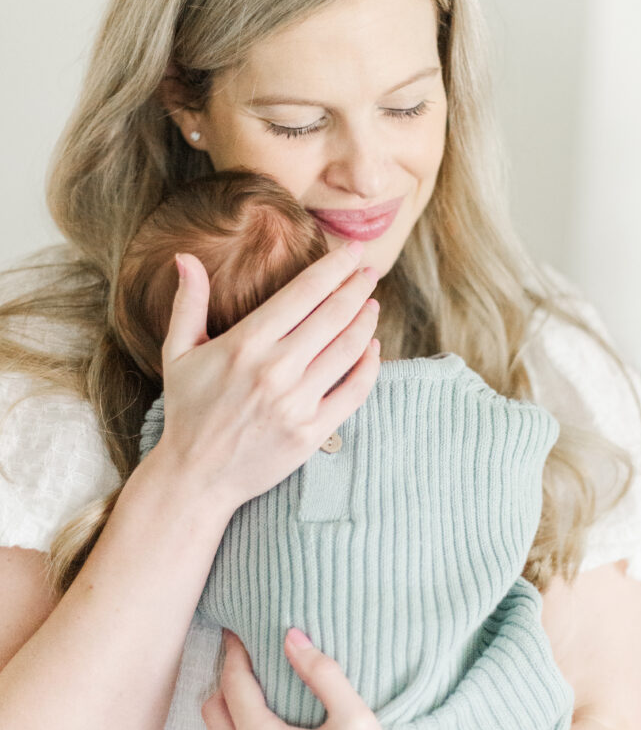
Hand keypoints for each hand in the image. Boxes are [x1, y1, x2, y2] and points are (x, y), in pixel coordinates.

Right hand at [155, 241, 380, 514]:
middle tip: (370, 272)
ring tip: (372, 304)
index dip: (334, 267)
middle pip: (333, 315)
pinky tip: (373, 349)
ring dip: (366, 321)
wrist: (196, 477)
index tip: (352, 251)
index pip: (304, 292)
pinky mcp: (313, 432)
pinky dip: (370, 366)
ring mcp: (297, 403)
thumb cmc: (187, 411)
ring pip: (349, 349)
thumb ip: (188, 303)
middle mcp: (276, 369)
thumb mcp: (178, 353)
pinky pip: (355, 392)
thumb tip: (186, 257)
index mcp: (246, 344)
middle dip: (358, 287)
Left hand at [201, 629, 421, 729]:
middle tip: (246, 659)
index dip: (234, 652)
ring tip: (257, 693)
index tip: (238, 631)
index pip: (233, 684)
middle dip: (225, 680)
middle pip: (213, 711)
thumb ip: (322, 672)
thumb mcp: (355, 719)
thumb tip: (292, 637)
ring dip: (230, 713)